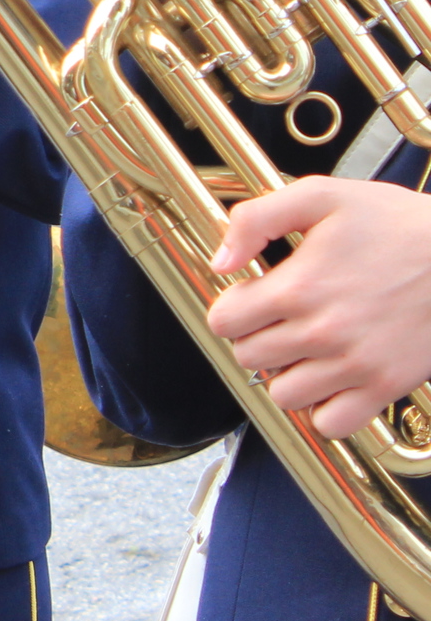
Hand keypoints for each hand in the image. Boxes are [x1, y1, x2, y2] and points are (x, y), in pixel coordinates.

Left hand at [207, 176, 430, 438]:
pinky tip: (333, 378)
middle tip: (282, 320)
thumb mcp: (322, 196)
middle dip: (257, 337)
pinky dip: (325, 408)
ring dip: (287, 374)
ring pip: (284, 396)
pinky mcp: (387, 386)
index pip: (224, 321)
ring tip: (307, 349)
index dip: (232, 307)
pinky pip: (332, 424)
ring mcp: (356, 365)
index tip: (253, 297)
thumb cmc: (399, 223)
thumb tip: (221, 261)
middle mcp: (322, 333)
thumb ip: (256, 219)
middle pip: (249, 358)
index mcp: (298, 287)